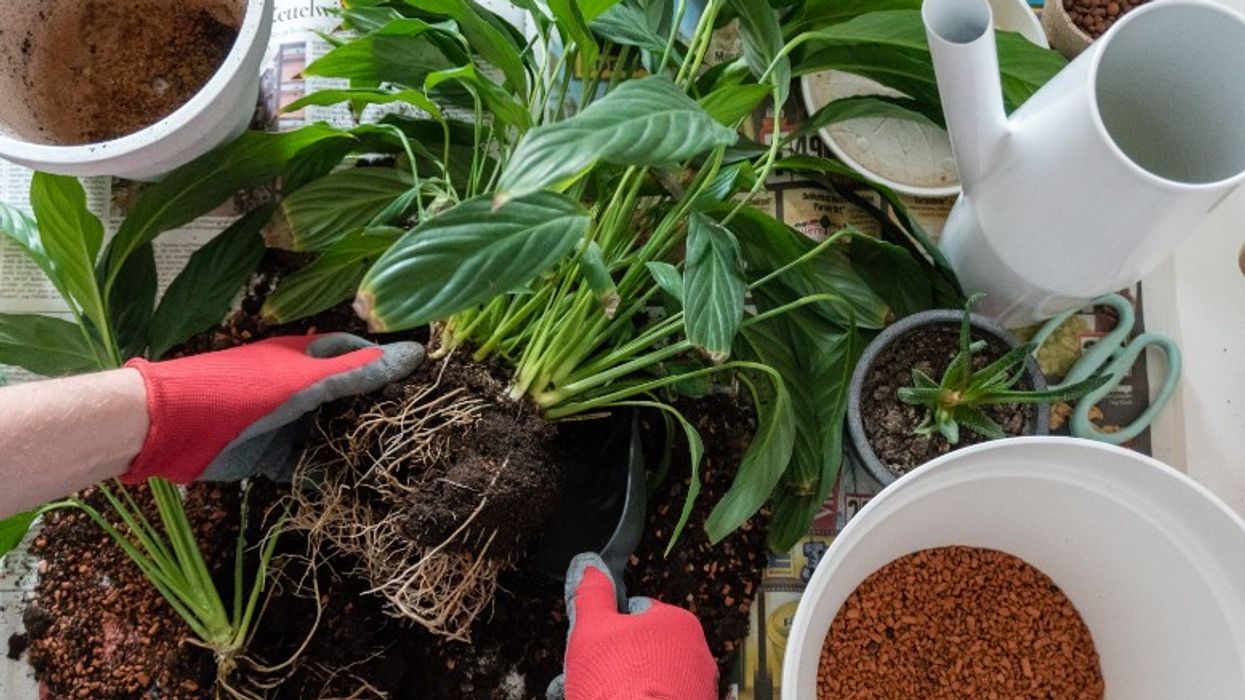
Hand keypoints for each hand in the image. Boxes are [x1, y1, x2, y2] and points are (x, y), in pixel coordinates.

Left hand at [122, 333, 423, 483]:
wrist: (169, 427)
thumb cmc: (239, 390)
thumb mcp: (306, 381)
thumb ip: (359, 373)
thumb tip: (416, 355)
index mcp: (305, 358)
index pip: (356, 354)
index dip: (385, 365)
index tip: (421, 384)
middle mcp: (297, 387)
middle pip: (346, 398)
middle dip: (376, 413)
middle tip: (417, 430)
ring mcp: (284, 423)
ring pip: (330, 433)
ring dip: (354, 447)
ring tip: (396, 463)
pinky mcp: (271, 457)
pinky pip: (308, 465)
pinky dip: (327, 475)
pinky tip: (355, 487)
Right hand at [548, 553, 717, 699]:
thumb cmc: (617, 681)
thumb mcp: (592, 629)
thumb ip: (591, 594)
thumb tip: (588, 564)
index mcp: (677, 622)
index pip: (637, 615)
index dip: (610, 633)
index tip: (596, 653)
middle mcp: (698, 653)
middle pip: (645, 652)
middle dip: (619, 666)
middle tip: (594, 684)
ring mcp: (701, 690)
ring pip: (654, 683)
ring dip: (629, 691)